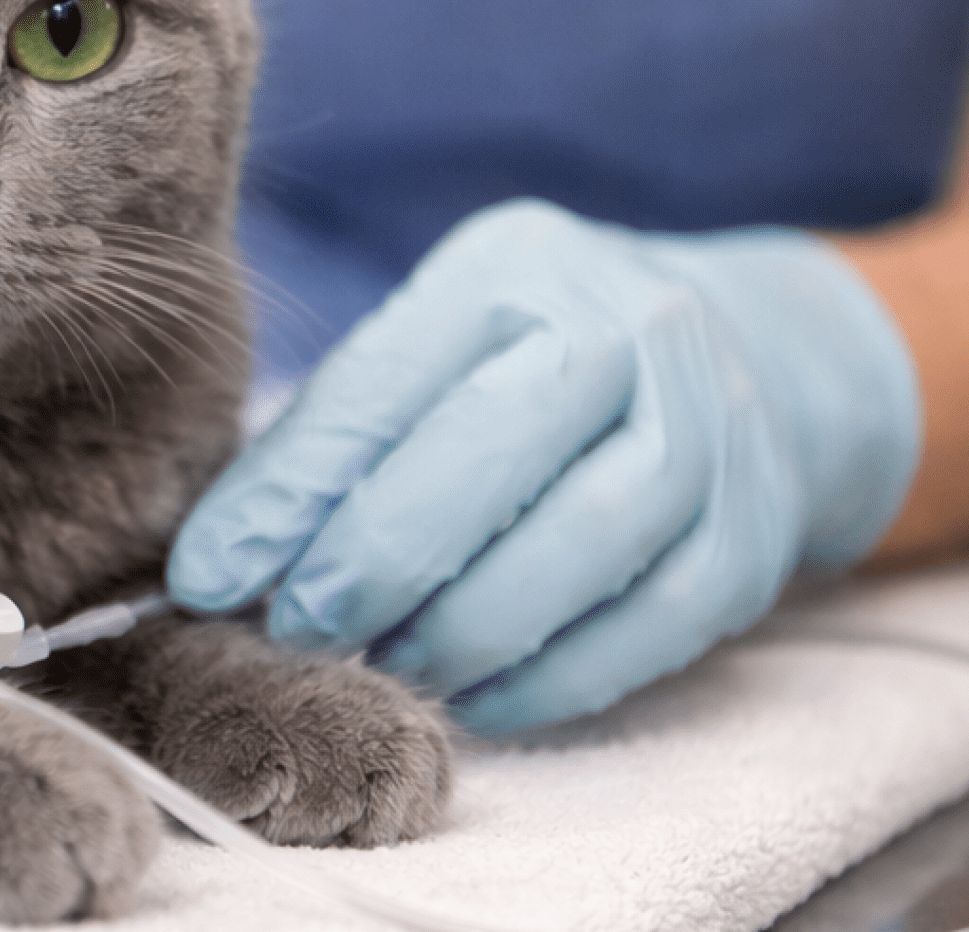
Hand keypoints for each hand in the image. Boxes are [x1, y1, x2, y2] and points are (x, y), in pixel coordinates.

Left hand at [168, 198, 921, 730]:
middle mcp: (626, 328)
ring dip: (459, 631)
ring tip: (383, 662)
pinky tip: (479, 698)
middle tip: (296, 628)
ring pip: (576, 548)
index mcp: (511, 270)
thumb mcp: (435, 350)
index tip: (208, 577)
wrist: (761, 354)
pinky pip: (651, 627)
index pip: (381, 385)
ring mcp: (709, 428)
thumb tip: (219, 565)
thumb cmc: (539, 363)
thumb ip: (338, 439)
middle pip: (482, 458)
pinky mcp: (755, 530)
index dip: (286, 494)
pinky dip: (552, 679)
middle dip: (370, 562)